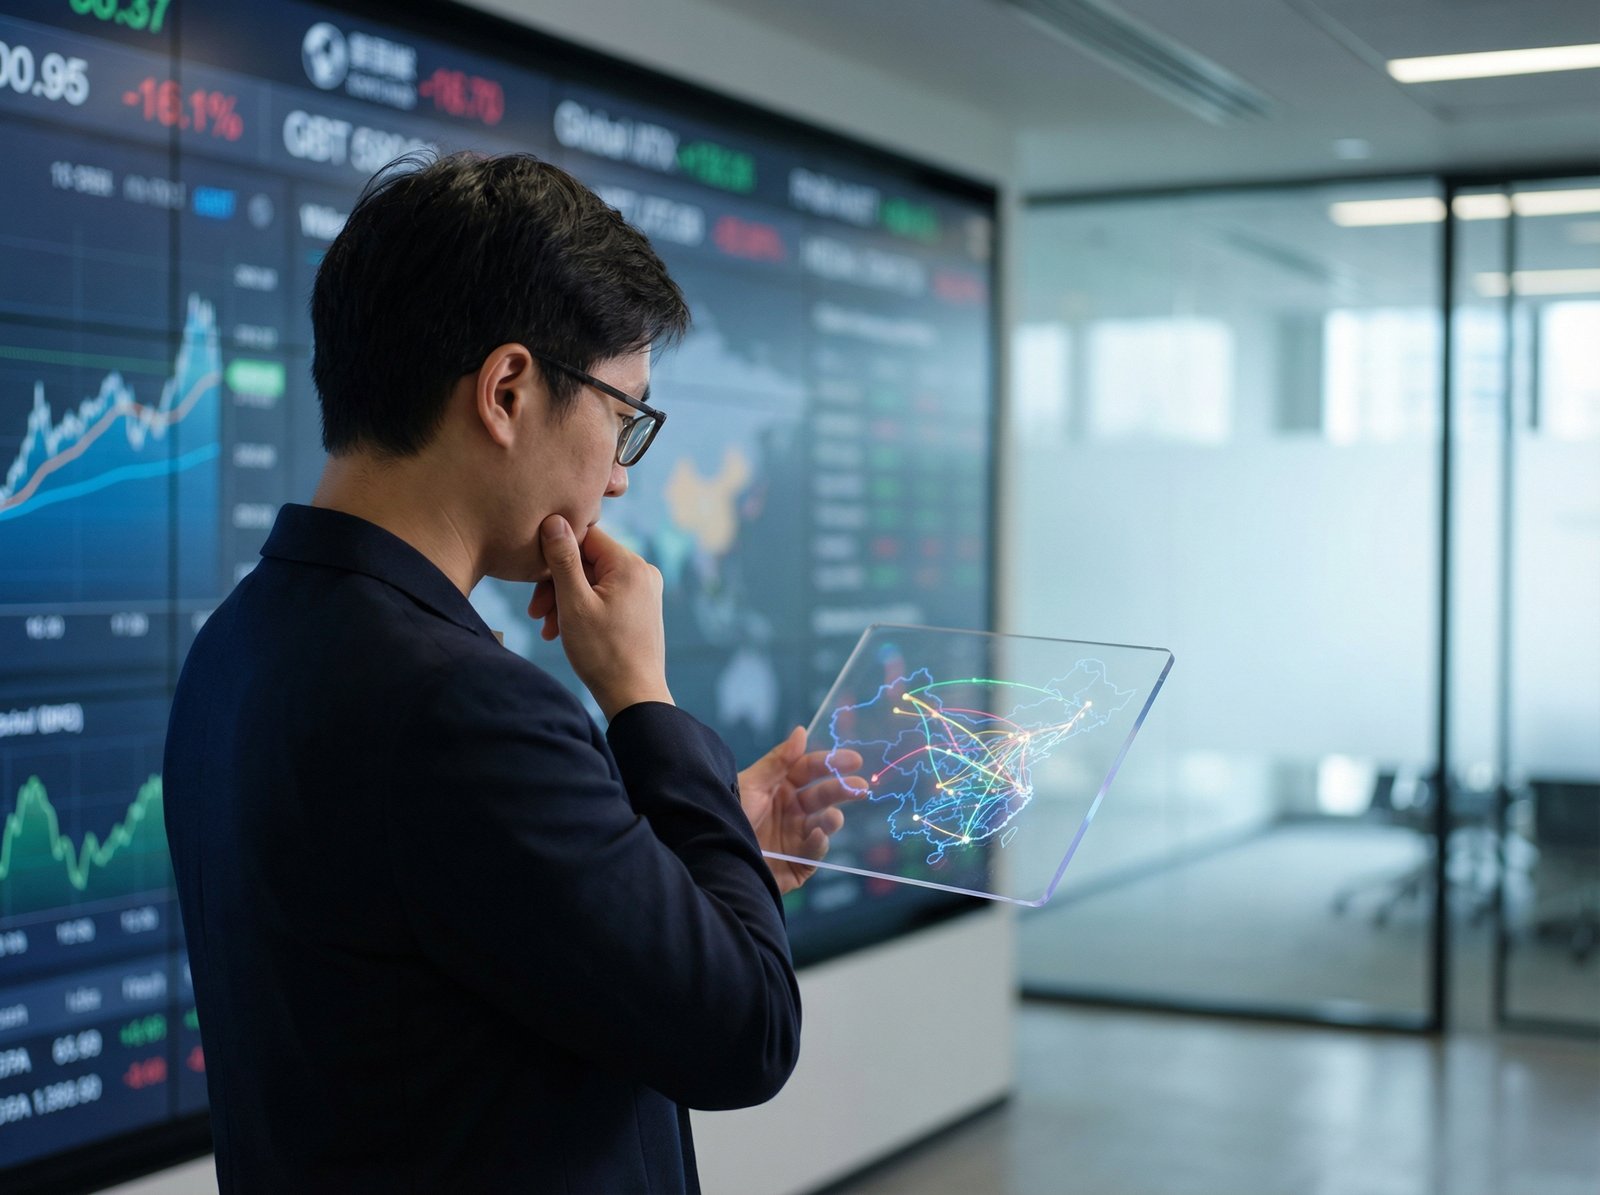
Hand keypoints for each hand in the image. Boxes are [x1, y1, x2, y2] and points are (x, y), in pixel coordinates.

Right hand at [528, 517, 672, 719]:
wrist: (634, 695)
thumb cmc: (603, 653)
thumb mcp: (574, 604)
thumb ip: (563, 559)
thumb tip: (554, 519)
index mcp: (630, 565)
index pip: (585, 537)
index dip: (556, 555)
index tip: (535, 582)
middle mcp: (643, 571)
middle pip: (588, 561)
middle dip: (558, 585)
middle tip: (536, 613)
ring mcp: (644, 590)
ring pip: (593, 580)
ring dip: (566, 600)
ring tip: (547, 627)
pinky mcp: (640, 607)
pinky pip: (604, 596)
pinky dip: (582, 609)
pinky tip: (563, 630)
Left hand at [738, 726, 867, 893]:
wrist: (712, 857)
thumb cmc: (727, 816)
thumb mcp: (751, 785)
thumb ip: (778, 761)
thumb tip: (801, 731)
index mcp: (781, 788)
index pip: (810, 771)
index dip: (831, 763)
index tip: (853, 760)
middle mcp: (791, 812)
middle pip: (822, 796)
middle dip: (842, 790)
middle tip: (860, 788)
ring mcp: (795, 838)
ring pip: (823, 825)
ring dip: (832, 819)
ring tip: (833, 816)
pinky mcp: (797, 865)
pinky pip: (813, 853)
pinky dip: (818, 843)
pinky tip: (817, 835)